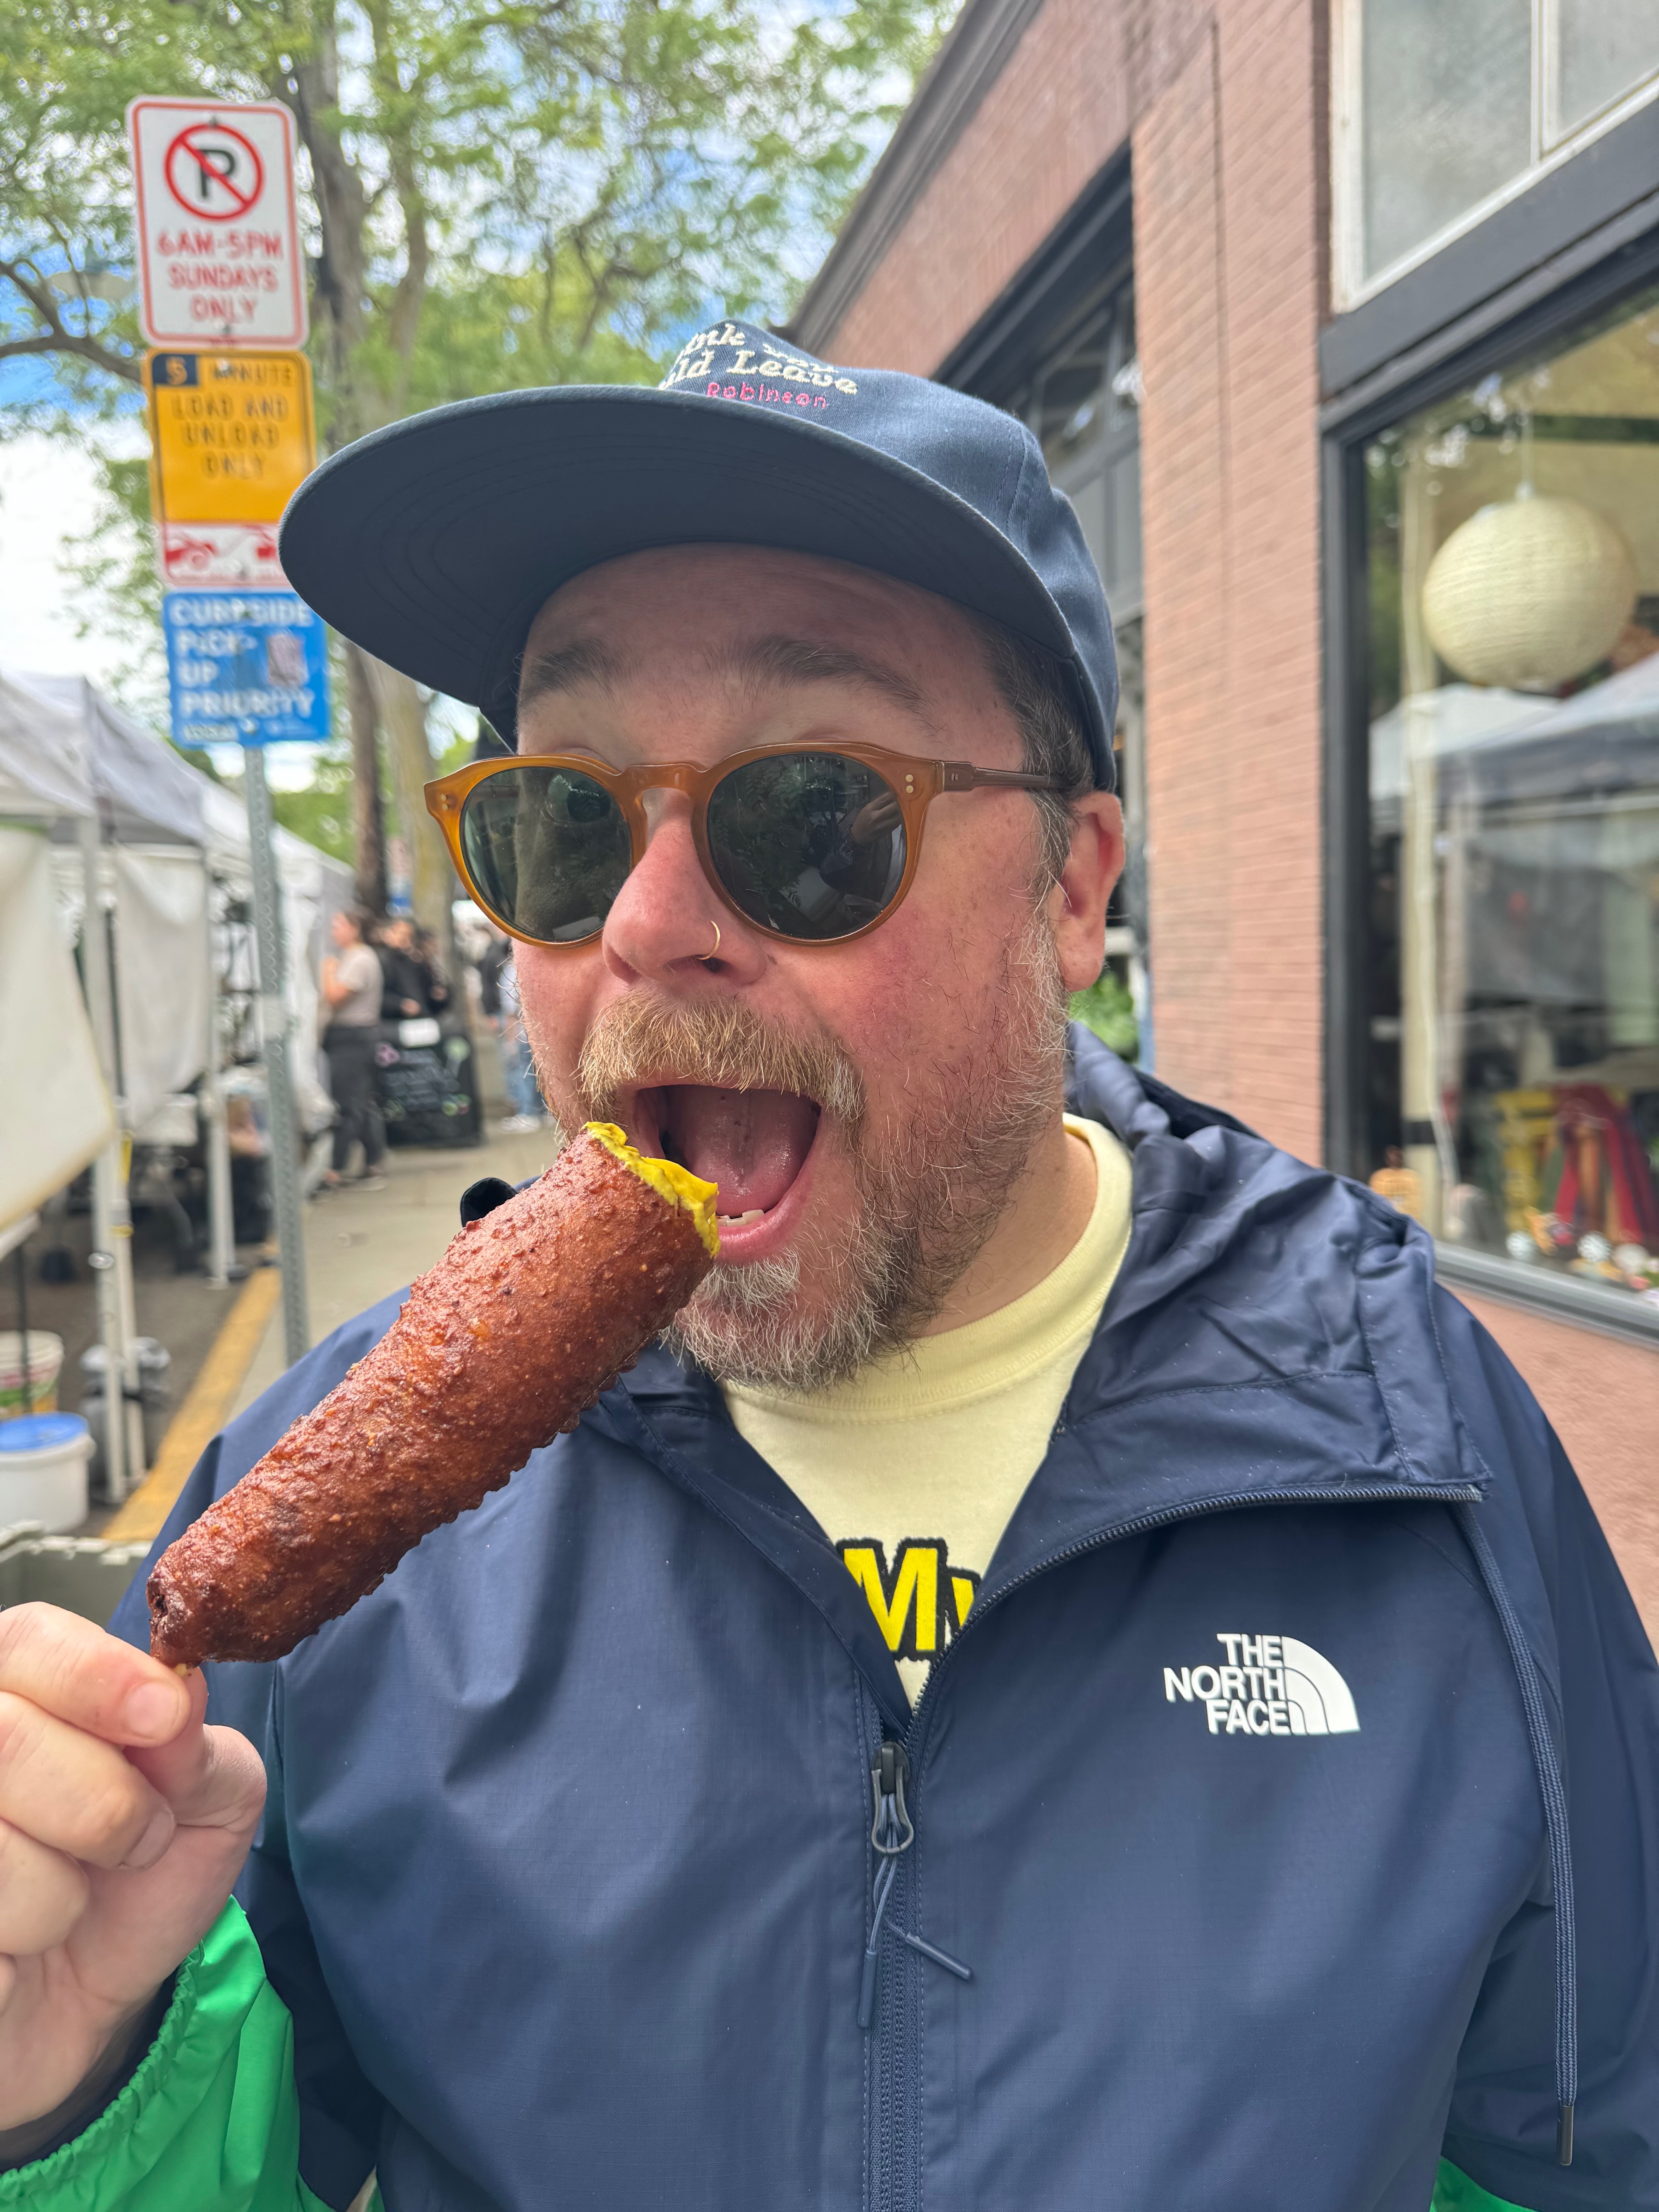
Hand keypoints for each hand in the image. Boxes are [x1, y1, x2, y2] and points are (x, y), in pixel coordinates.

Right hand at [0, 1605, 265, 2129]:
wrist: (86, 2006)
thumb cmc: (139, 1881)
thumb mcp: (209, 1805)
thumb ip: (198, 1747)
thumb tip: (179, 1685)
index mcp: (17, 1687)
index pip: (29, 1639)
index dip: (95, 1673)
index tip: (162, 1716)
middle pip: (6, 1735)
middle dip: (103, 1801)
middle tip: (139, 1838)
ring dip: (62, 1888)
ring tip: (71, 1896)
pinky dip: (23, 1938)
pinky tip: (20, 1947)